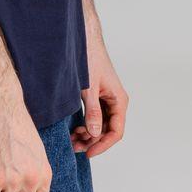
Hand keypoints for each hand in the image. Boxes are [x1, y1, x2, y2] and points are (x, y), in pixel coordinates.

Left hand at [71, 34, 128, 158]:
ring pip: (100, 125)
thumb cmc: (89, 58)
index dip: (102, 145)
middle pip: (108, 130)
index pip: (116, 132)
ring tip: (72, 139)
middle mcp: (115, 101)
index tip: (88, 153)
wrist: (84, 39)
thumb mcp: (88, 88)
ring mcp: (106, 99)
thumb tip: (94, 134)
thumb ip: (92, 111)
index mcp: (119, 100)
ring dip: (88, 134)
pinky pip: (95, 116)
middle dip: (92, 141)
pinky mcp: (97, 96)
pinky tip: (75, 128)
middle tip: (74, 147)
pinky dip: (86, 124)